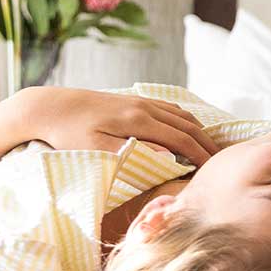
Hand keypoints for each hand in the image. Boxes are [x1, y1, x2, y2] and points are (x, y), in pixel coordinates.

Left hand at [19, 87, 220, 166]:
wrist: (49, 106)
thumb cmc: (68, 134)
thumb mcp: (95, 149)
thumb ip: (131, 153)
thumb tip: (166, 155)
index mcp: (139, 121)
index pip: (182, 140)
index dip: (201, 155)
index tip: (215, 170)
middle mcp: (145, 107)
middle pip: (188, 126)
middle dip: (208, 144)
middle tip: (222, 163)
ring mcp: (141, 101)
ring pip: (182, 115)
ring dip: (200, 132)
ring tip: (210, 149)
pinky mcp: (134, 99)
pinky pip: (170, 109)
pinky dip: (186, 120)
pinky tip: (188, 130)